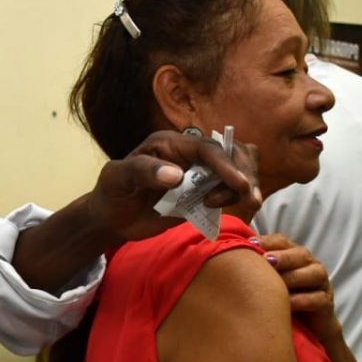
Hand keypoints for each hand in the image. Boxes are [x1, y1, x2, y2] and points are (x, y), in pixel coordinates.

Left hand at [87, 130, 259, 241]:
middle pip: (232, 153)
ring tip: (232, 204)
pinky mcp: (204, 193)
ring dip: (243, 186)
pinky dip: (235, 197)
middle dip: (245, 173)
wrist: (113, 217)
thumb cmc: (112, 192)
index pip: (206, 147)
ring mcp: (199, 173)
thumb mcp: (117, 178)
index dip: (225, 163)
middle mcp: (189, 154)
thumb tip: (176, 175)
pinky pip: (230, 190)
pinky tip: (218, 209)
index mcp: (170, 143)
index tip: (239, 184)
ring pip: (238, 168)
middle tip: (249, 199)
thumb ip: (143, 172)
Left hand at [257, 233, 339, 344]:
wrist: (307, 326)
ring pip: (314, 274)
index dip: (267, 241)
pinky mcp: (326, 304)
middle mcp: (310, 265)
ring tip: (276, 284)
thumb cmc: (281, 297)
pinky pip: (318, 299)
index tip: (249, 245)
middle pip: (301, 254)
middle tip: (266, 261)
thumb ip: (253, 265)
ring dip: (294, 277)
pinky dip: (302, 301)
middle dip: (284, 257)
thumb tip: (224, 251)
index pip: (282, 241)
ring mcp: (321, 284)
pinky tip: (286, 304)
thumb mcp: (267, 280)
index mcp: (293, 255)